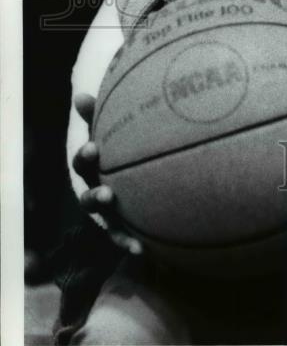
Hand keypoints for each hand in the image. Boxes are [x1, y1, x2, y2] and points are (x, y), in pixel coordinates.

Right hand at [72, 93, 142, 254]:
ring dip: (114, 225)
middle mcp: (98, 190)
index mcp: (97, 168)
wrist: (146, 182)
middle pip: (88, 198)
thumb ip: (103, 117)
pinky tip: (141, 249)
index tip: (94, 148)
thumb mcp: (120, 132)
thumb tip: (81, 95)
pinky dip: (128, 244)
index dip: (86, 156)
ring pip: (104, 220)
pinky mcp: (122, 229)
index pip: (84, 162)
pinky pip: (123, 239)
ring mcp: (109, 212)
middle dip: (94, 196)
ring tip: (125, 223)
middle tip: (107, 193)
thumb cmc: (128, 147)